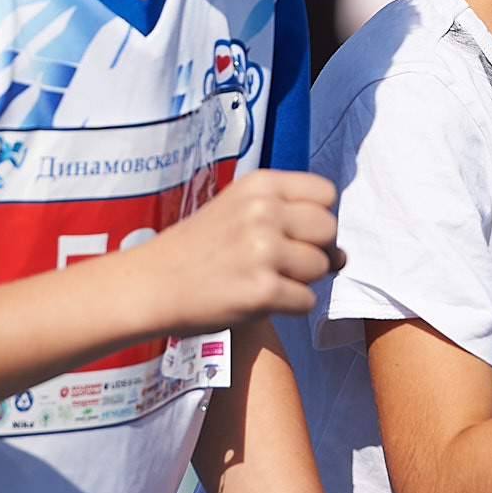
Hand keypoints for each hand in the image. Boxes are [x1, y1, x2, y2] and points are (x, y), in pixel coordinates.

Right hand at [134, 169, 342, 334]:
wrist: (149, 285)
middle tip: (281, 263)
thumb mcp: (237, 209)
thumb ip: (288, 218)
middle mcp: (264, 212)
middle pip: (329, 229)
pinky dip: (288, 307)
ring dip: (300, 281)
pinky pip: (306, 301)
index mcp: (260, 185)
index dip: (317, 217)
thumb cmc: (197, 250)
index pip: (326, 193)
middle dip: (315, 250)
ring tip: (263, 280)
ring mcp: (263, 251)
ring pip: (321, 267)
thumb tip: (343, 256)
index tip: (293, 233)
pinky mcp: (262, 291)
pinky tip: (257, 300)